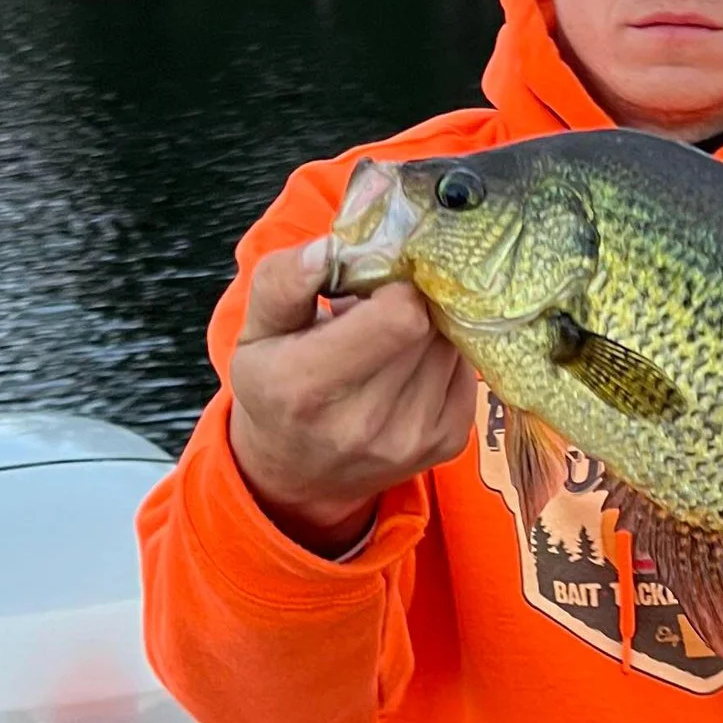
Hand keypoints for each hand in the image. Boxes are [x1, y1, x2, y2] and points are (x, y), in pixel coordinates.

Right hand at [226, 240, 475, 554]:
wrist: (295, 474)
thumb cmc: (274, 390)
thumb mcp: (255, 332)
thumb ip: (283, 283)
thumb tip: (331, 248)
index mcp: (307, 386)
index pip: (400, 316)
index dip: (397, 283)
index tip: (376, 281)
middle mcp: (365, 422)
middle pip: (430, 325)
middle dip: (410, 300)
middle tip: (379, 307)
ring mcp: (413, 438)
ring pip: (453, 343)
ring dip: (429, 328)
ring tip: (389, 338)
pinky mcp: (448, 442)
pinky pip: (467, 369)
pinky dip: (442, 356)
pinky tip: (408, 364)